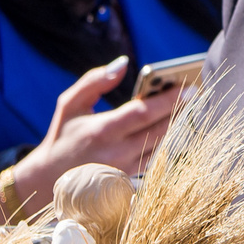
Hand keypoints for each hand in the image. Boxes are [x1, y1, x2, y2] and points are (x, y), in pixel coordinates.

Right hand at [14, 58, 183, 211]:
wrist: (49, 178)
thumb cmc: (62, 135)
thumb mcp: (70, 103)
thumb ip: (95, 80)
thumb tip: (123, 64)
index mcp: (102, 130)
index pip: (144, 112)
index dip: (169, 99)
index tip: (188, 86)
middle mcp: (117, 152)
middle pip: (160, 129)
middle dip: (179, 110)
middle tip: (194, 93)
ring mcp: (125, 169)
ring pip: (162, 145)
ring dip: (176, 125)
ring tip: (187, 106)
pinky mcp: (129, 179)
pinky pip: (155, 157)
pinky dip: (166, 140)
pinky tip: (172, 125)